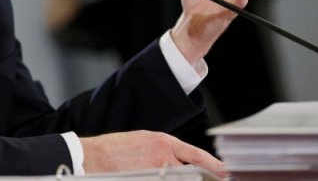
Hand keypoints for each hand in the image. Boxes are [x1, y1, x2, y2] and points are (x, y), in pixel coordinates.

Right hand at [80, 130, 225, 176]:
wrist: (91, 156)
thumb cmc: (116, 149)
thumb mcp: (144, 141)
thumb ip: (165, 152)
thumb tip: (182, 166)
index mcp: (163, 142)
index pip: (196, 156)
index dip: (214, 166)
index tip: (226, 173)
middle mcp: (162, 157)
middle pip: (189, 175)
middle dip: (193, 179)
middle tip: (196, 178)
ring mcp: (154, 172)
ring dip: (177, 180)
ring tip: (157, 172)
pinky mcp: (144, 180)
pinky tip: (151, 176)